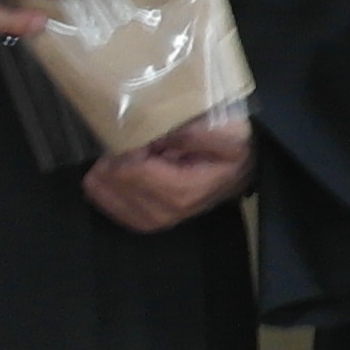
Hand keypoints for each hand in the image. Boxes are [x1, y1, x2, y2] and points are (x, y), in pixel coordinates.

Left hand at [81, 112, 250, 233]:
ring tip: (119, 152)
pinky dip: (105, 187)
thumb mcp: (228, 133)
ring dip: (106, 171)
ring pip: (107, 196)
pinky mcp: (146, 221)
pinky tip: (110, 172)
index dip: (126, 147)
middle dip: (114, 157)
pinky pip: (110, 206)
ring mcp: (154, 220)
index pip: (131, 171)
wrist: (243, 172)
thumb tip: (161, 135)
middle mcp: (163, 212)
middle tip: (127, 138)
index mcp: (180, 191)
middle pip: (114, 184)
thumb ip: (195, 133)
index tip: (136, 128)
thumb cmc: (234, 149)